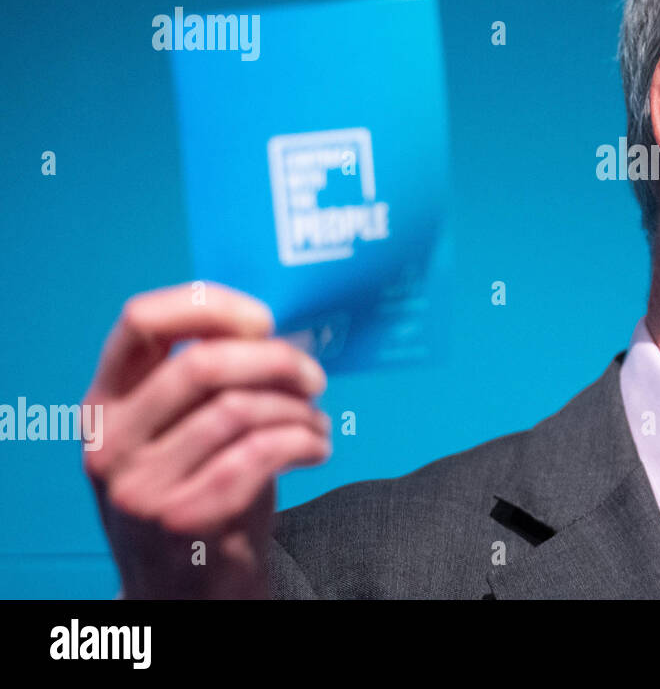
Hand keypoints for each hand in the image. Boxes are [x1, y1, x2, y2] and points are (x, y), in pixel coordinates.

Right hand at [82, 283, 330, 597]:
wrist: (185, 590)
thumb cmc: (198, 490)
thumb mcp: (180, 431)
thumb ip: (207, 382)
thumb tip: (273, 331)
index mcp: (105, 403)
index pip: (140, 321)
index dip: (209, 306)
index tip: (263, 320)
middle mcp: (110, 442)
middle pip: (200, 364)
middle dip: (275, 360)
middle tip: (314, 377)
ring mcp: (140, 486)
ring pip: (238, 410)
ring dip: (297, 409)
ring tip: (316, 422)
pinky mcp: (182, 519)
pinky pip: (259, 454)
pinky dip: (303, 441)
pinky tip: (316, 448)